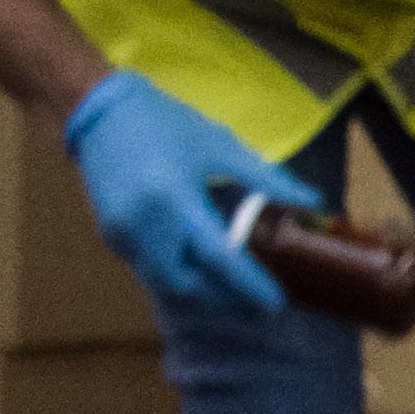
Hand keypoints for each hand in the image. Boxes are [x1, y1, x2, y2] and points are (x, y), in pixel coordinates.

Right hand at [59, 71, 317, 316]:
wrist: (101, 111)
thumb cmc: (167, 124)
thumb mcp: (222, 146)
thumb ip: (267, 179)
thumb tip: (313, 201)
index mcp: (175, 200)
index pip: (219, 257)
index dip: (249, 285)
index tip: (277, 302)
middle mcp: (143, 226)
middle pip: (187, 283)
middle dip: (223, 297)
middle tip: (257, 299)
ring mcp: (121, 234)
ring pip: (164, 281)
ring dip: (199, 289)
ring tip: (233, 287)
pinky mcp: (110, 235)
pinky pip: (147, 267)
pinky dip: (176, 272)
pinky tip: (199, 267)